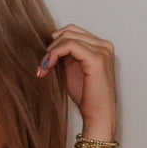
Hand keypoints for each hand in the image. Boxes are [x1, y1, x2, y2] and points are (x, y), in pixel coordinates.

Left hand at [36, 24, 117, 140]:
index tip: (45, 61)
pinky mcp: (96, 59)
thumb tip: (49, 44)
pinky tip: (48, 67)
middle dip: (51, 47)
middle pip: (69, 31)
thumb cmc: (86, 96)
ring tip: (44, 69)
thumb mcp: (72, 69)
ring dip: (51, 52)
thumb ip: (65, 55)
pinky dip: (54, 54)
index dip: (55, 42)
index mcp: (100, 46)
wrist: (97, 115)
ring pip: (67, 37)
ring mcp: (102, 50)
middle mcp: (104, 45)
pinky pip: (69, 46)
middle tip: (42, 66)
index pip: (73, 31)